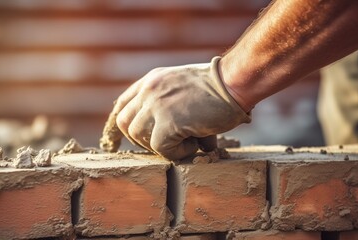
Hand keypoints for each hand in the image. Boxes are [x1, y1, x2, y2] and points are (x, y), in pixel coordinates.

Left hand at [100, 57, 250, 159]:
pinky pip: (160, 148)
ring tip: (186, 141)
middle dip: (139, 139)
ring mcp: (156, 104)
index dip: (123, 124)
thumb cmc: (219, 88)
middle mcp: (149, 90)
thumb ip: (172, 108)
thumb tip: (186, 142)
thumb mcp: (186, 90)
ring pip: (138, 136)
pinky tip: (195, 144)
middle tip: (164, 144)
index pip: (123, 103)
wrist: (234, 82)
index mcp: (152, 81)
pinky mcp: (168, 121)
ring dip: (160, 146)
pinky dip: (177, 152)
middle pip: (124, 122)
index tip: (125, 138)